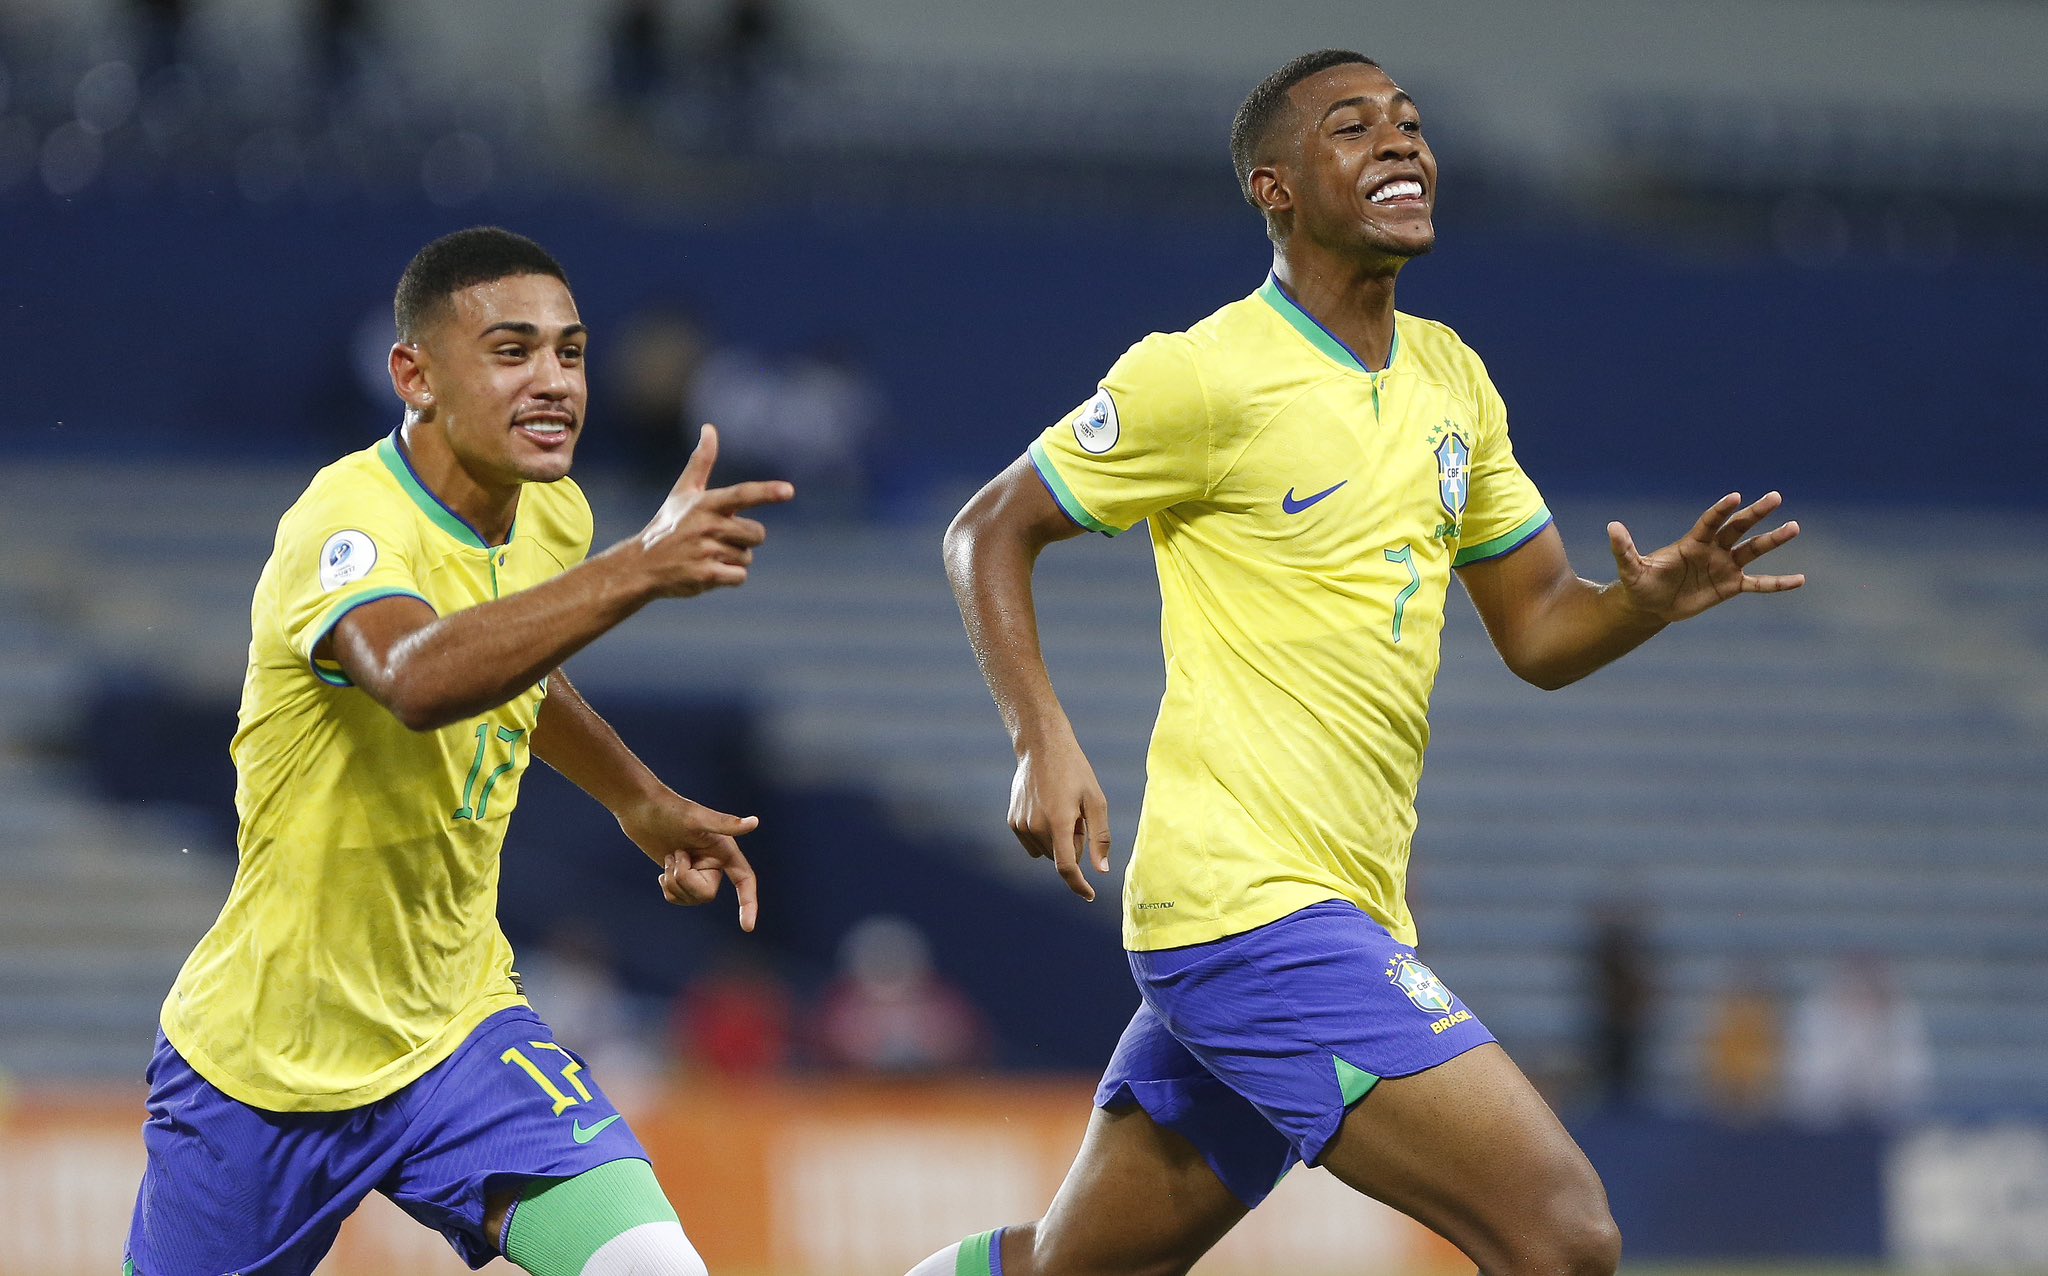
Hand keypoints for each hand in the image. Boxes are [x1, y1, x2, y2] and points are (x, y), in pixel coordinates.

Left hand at [618, 791, 763, 930]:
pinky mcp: (679, 874)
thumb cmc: (670, 809)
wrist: (640, 807)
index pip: (745, 880)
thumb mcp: (696, 818)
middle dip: (685, 880)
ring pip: (689, 898)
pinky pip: (677, 898)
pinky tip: (662, 872)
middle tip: (674, 855)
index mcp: (725, 849)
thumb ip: (726, 824)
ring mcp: (696, 870)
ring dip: (673, 882)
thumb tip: (754, 822)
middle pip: (706, 894)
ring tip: (668, 857)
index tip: (747, 927)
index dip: (749, 904)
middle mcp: (714, 862)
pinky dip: (667, 888)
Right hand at [637, 424, 794, 597]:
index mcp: (706, 504)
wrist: (641, 565)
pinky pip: (739, 577)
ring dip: (732, 559)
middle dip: (745, 539)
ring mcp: (706, 552)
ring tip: (706, 556)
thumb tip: (709, 427)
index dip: (767, 493)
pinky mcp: (706, 576)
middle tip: (717, 539)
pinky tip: (707, 572)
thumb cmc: (668, 525)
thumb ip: (701, 462)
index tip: (789, 491)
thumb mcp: (683, 492)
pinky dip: (729, 577)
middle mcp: (707, 526)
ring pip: (747, 557)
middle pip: (757, 534)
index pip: (742, 495)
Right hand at [1008, 732, 1111, 901]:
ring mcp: (1021, 826)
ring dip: (1058, 840)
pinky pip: (1033, 843)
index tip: (1089, 895)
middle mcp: (1036, 827)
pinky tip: (1047, 809)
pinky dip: (1044, 835)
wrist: (1042, 748)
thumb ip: (1100, 838)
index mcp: (1059, 822)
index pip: (1067, 867)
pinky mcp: (1013, 822)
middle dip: (1074, 844)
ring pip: (1047, 851)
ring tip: (1061, 809)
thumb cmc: (1075, 772)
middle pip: (1061, 856)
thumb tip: (1102, 870)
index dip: (1078, 885)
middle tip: (1077, 816)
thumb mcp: (1096, 800)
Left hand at [1608, 491, 1804, 622]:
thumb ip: (1623, 548)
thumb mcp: (1630, 568)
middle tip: (1775, 496)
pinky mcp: (1731, 587)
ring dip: (1773, 540)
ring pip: (1753, 550)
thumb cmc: (1640, 583)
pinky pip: (1759, 584)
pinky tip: (1800, 580)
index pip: (1710, 522)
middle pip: (1738, 528)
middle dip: (1755, 514)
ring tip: (1795, 527)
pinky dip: (1778, 583)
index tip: (1736, 496)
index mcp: (1692, 542)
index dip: (1721, 510)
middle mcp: (1713, 550)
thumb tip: (1611, 526)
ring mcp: (1724, 567)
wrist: (1650, 605)